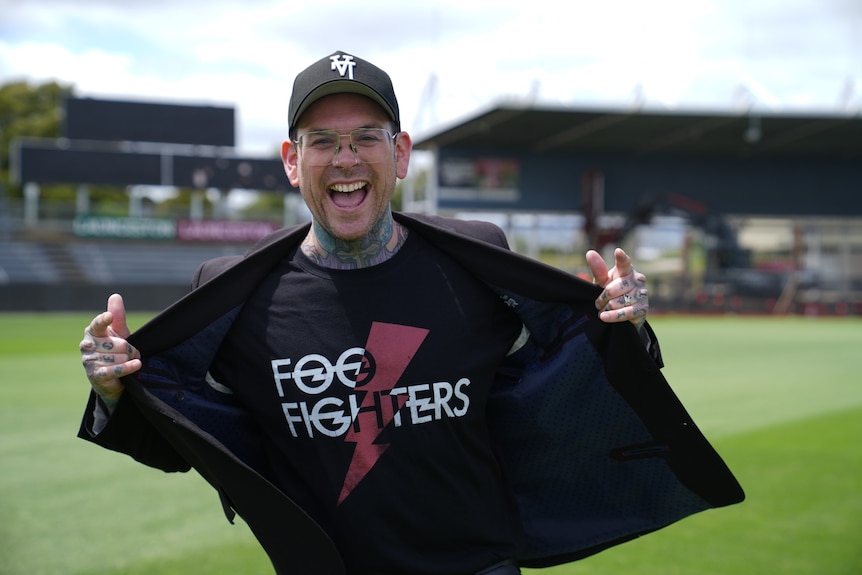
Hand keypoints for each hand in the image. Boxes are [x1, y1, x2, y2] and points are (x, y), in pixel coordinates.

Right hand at [79, 293, 141, 409]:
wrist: (109, 377)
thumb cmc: (114, 350)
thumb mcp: (118, 332)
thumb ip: (117, 316)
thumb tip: (115, 296)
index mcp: (92, 332)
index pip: (98, 324)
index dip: (104, 320)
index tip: (109, 316)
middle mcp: (87, 345)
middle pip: (119, 344)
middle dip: (130, 349)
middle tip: (129, 353)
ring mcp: (89, 361)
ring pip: (119, 356)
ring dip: (128, 359)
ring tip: (126, 361)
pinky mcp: (96, 375)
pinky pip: (115, 369)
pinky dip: (128, 367)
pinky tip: (137, 364)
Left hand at [586, 248, 648, 329]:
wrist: (624, 311)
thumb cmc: (613, 291)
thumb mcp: (603, 281)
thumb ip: (598, 269)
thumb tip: (590, 253)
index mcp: (626, 270)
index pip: (624, 263)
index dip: (621, 258)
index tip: (618, 252)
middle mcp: (637, 279)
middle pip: (612, 289)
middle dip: (602, 298)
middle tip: (599, 302)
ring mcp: (642, 293)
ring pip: (617, 302)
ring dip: (607, 308)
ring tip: (605, 309)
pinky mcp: (643, 308)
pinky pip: (624, 313)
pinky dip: (612, 316)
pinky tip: (604, 317)